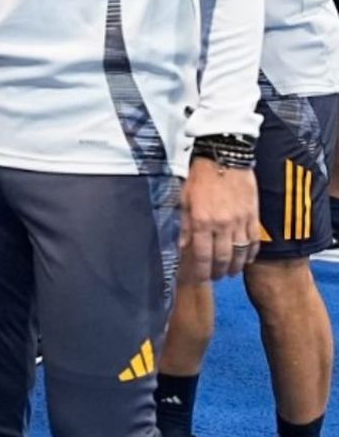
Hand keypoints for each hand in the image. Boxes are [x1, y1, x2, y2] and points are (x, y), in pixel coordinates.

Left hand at [180, 157, 259, 281]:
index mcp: (202, 221)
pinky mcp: (253, 215)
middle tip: (217, 278)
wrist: (224, 157)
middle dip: (219, 272)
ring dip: (236, 267)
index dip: (202, 271)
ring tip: (231, 273)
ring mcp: (240, 221)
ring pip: (240, 253)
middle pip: (222, 258)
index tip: (202, 279)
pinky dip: (251, 253)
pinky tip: (247, 259)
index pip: (202, 255)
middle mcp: (221, 225)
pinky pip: (254, 241)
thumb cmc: (201, 176)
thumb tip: (183, 247)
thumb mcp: (185, 199)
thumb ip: (185, 226)